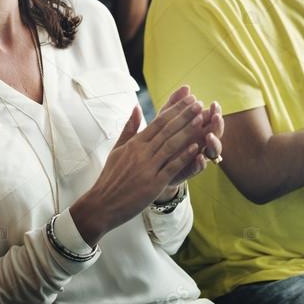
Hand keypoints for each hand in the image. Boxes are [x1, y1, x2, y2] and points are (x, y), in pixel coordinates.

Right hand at [70, 94, 205, 245]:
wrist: (102, 203)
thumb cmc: (110, 177)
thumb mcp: (117, 149)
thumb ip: (129, 128)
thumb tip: (137, 107)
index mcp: (134, 144)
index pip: (158, 122)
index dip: (174, 110)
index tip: (187, 100)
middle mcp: (141, 152)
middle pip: (167, 130)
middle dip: (184, 115)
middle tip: (198, 103)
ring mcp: (148, 168)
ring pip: (171, 145)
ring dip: (187, 131)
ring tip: (201, 119)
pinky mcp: (153, 184)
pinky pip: (171, 167)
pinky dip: (183, 157)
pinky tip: (196, 148)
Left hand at [156, 87, 223, 196]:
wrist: (149, 166)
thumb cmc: (160, 139)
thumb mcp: (165, 119)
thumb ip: (175, 104)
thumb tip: (186, 86)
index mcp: (197, 129)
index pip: (210, 118)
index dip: (214, 111)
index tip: (214, 103)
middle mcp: (200, 143)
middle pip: (215, 133)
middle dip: (217, 125)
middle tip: (216, 117)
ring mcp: (195, 157)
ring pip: (211, 151)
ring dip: (213, 143)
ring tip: (209, 136)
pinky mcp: (187, 171)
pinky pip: (197, 168)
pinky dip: (200, 163)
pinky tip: (200, 157)